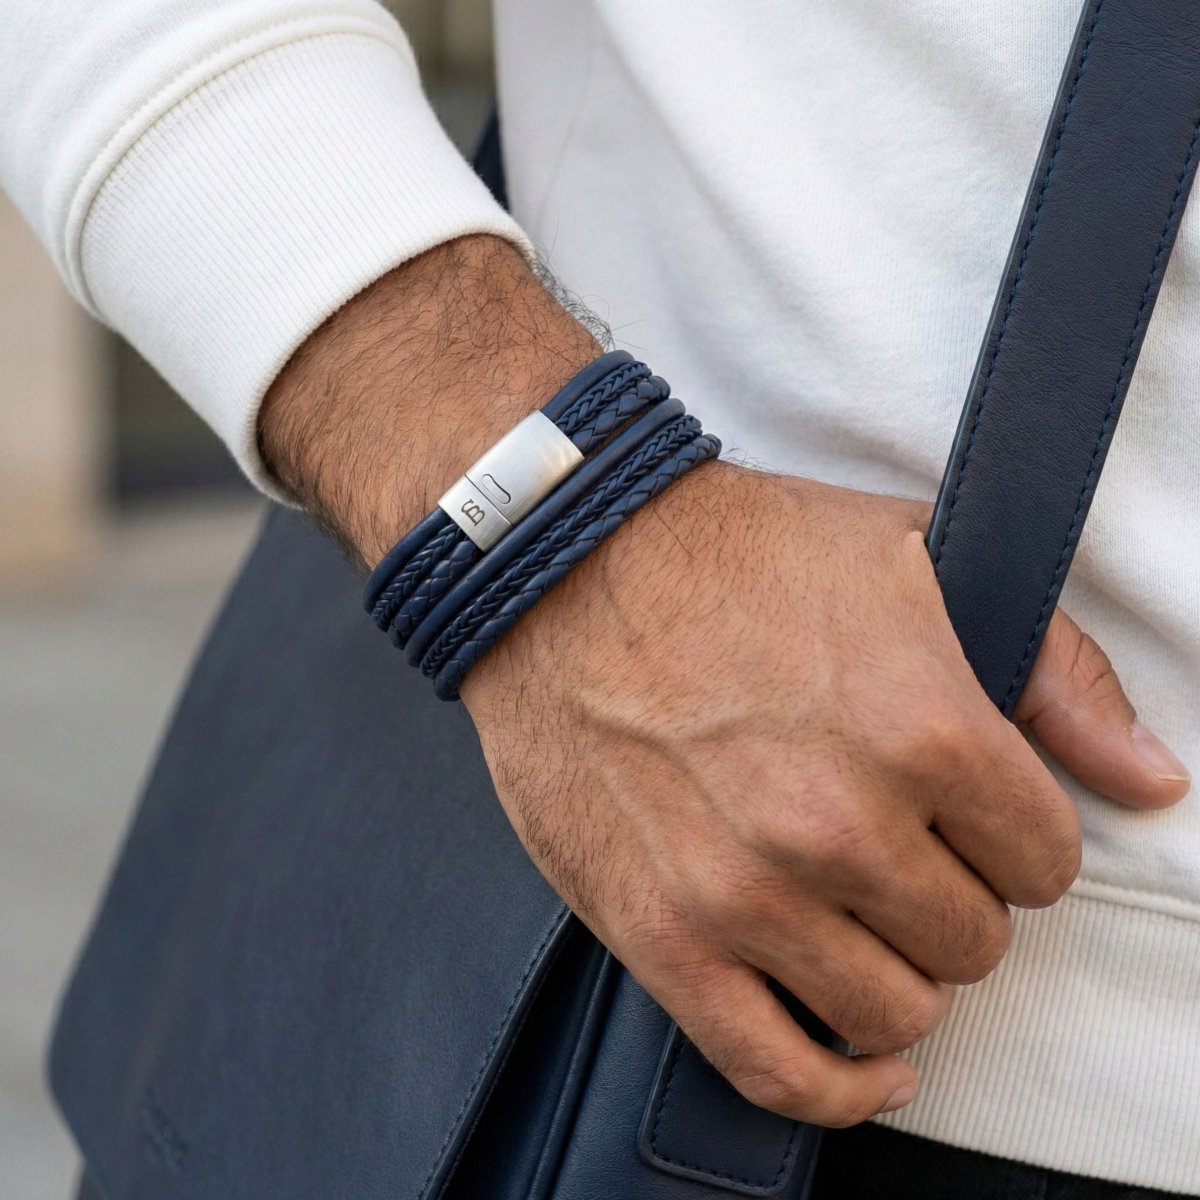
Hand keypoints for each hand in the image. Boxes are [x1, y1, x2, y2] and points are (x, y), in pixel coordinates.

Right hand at [259, 235, 1187, 1127]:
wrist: (564, 567)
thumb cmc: (727, 555)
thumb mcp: (910, 560)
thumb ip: (1052, 672)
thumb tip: (1146, 776)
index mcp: (918, 729)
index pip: (1041, 861)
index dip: (1015, 840)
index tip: (975, 824)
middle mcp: (837, 825)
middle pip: (971, 942)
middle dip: (955, 901)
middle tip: (904, 856)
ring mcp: (744, 892)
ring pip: (893, 1013)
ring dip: (897, 974)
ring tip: (863, 920)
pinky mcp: (662, 934)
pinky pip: (779, 1069)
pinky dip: (837, 1085)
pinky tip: (858, 1060)